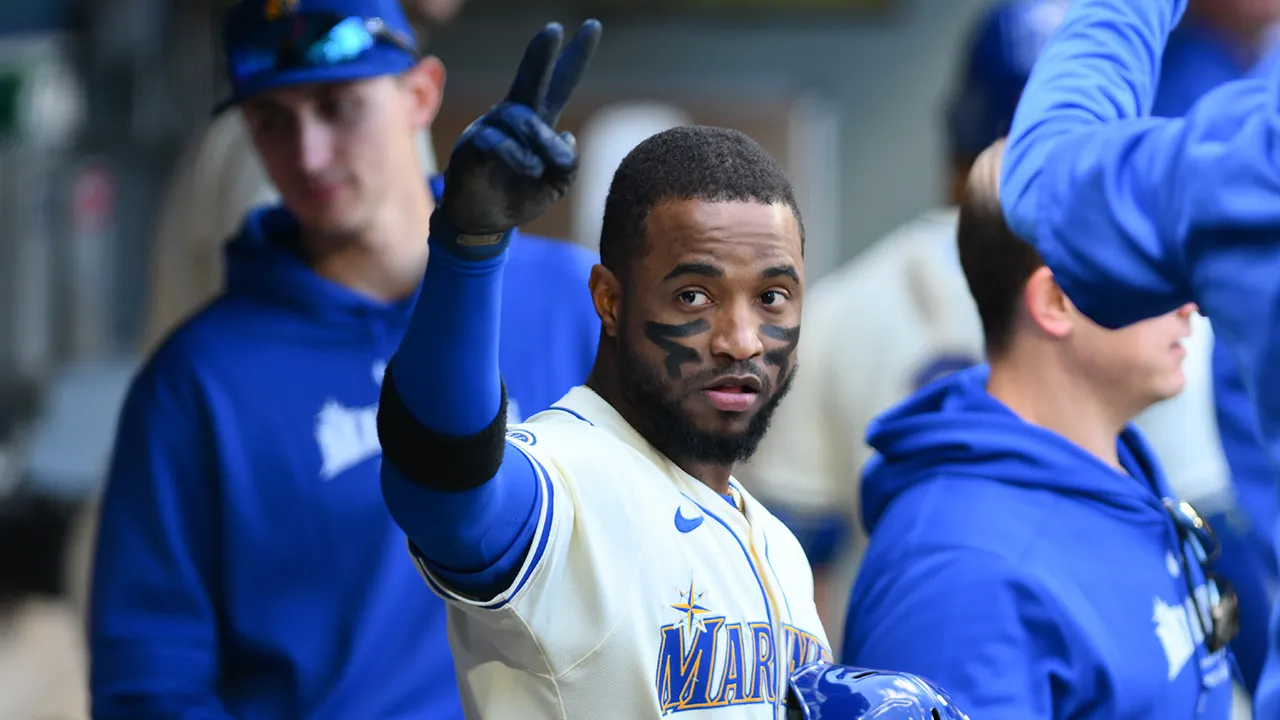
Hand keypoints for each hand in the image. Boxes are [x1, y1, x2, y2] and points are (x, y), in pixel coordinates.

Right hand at [435, 20, 601, 256]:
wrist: (483, 223)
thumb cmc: (519, 197)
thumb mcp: (555, 184)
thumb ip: (568, 163)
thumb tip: (568, 135)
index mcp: (537, 122)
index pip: (559, 83)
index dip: (575, 56)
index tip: (594, 26)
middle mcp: (513, 117)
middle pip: (531, 79)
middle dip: (542, 54)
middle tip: (554, 29)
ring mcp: (490, 128)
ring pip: (521, 119)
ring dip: (539, 143)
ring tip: (541, 169)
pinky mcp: (472, 146)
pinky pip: (499, 141)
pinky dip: (518, 156)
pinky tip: (529, 169)